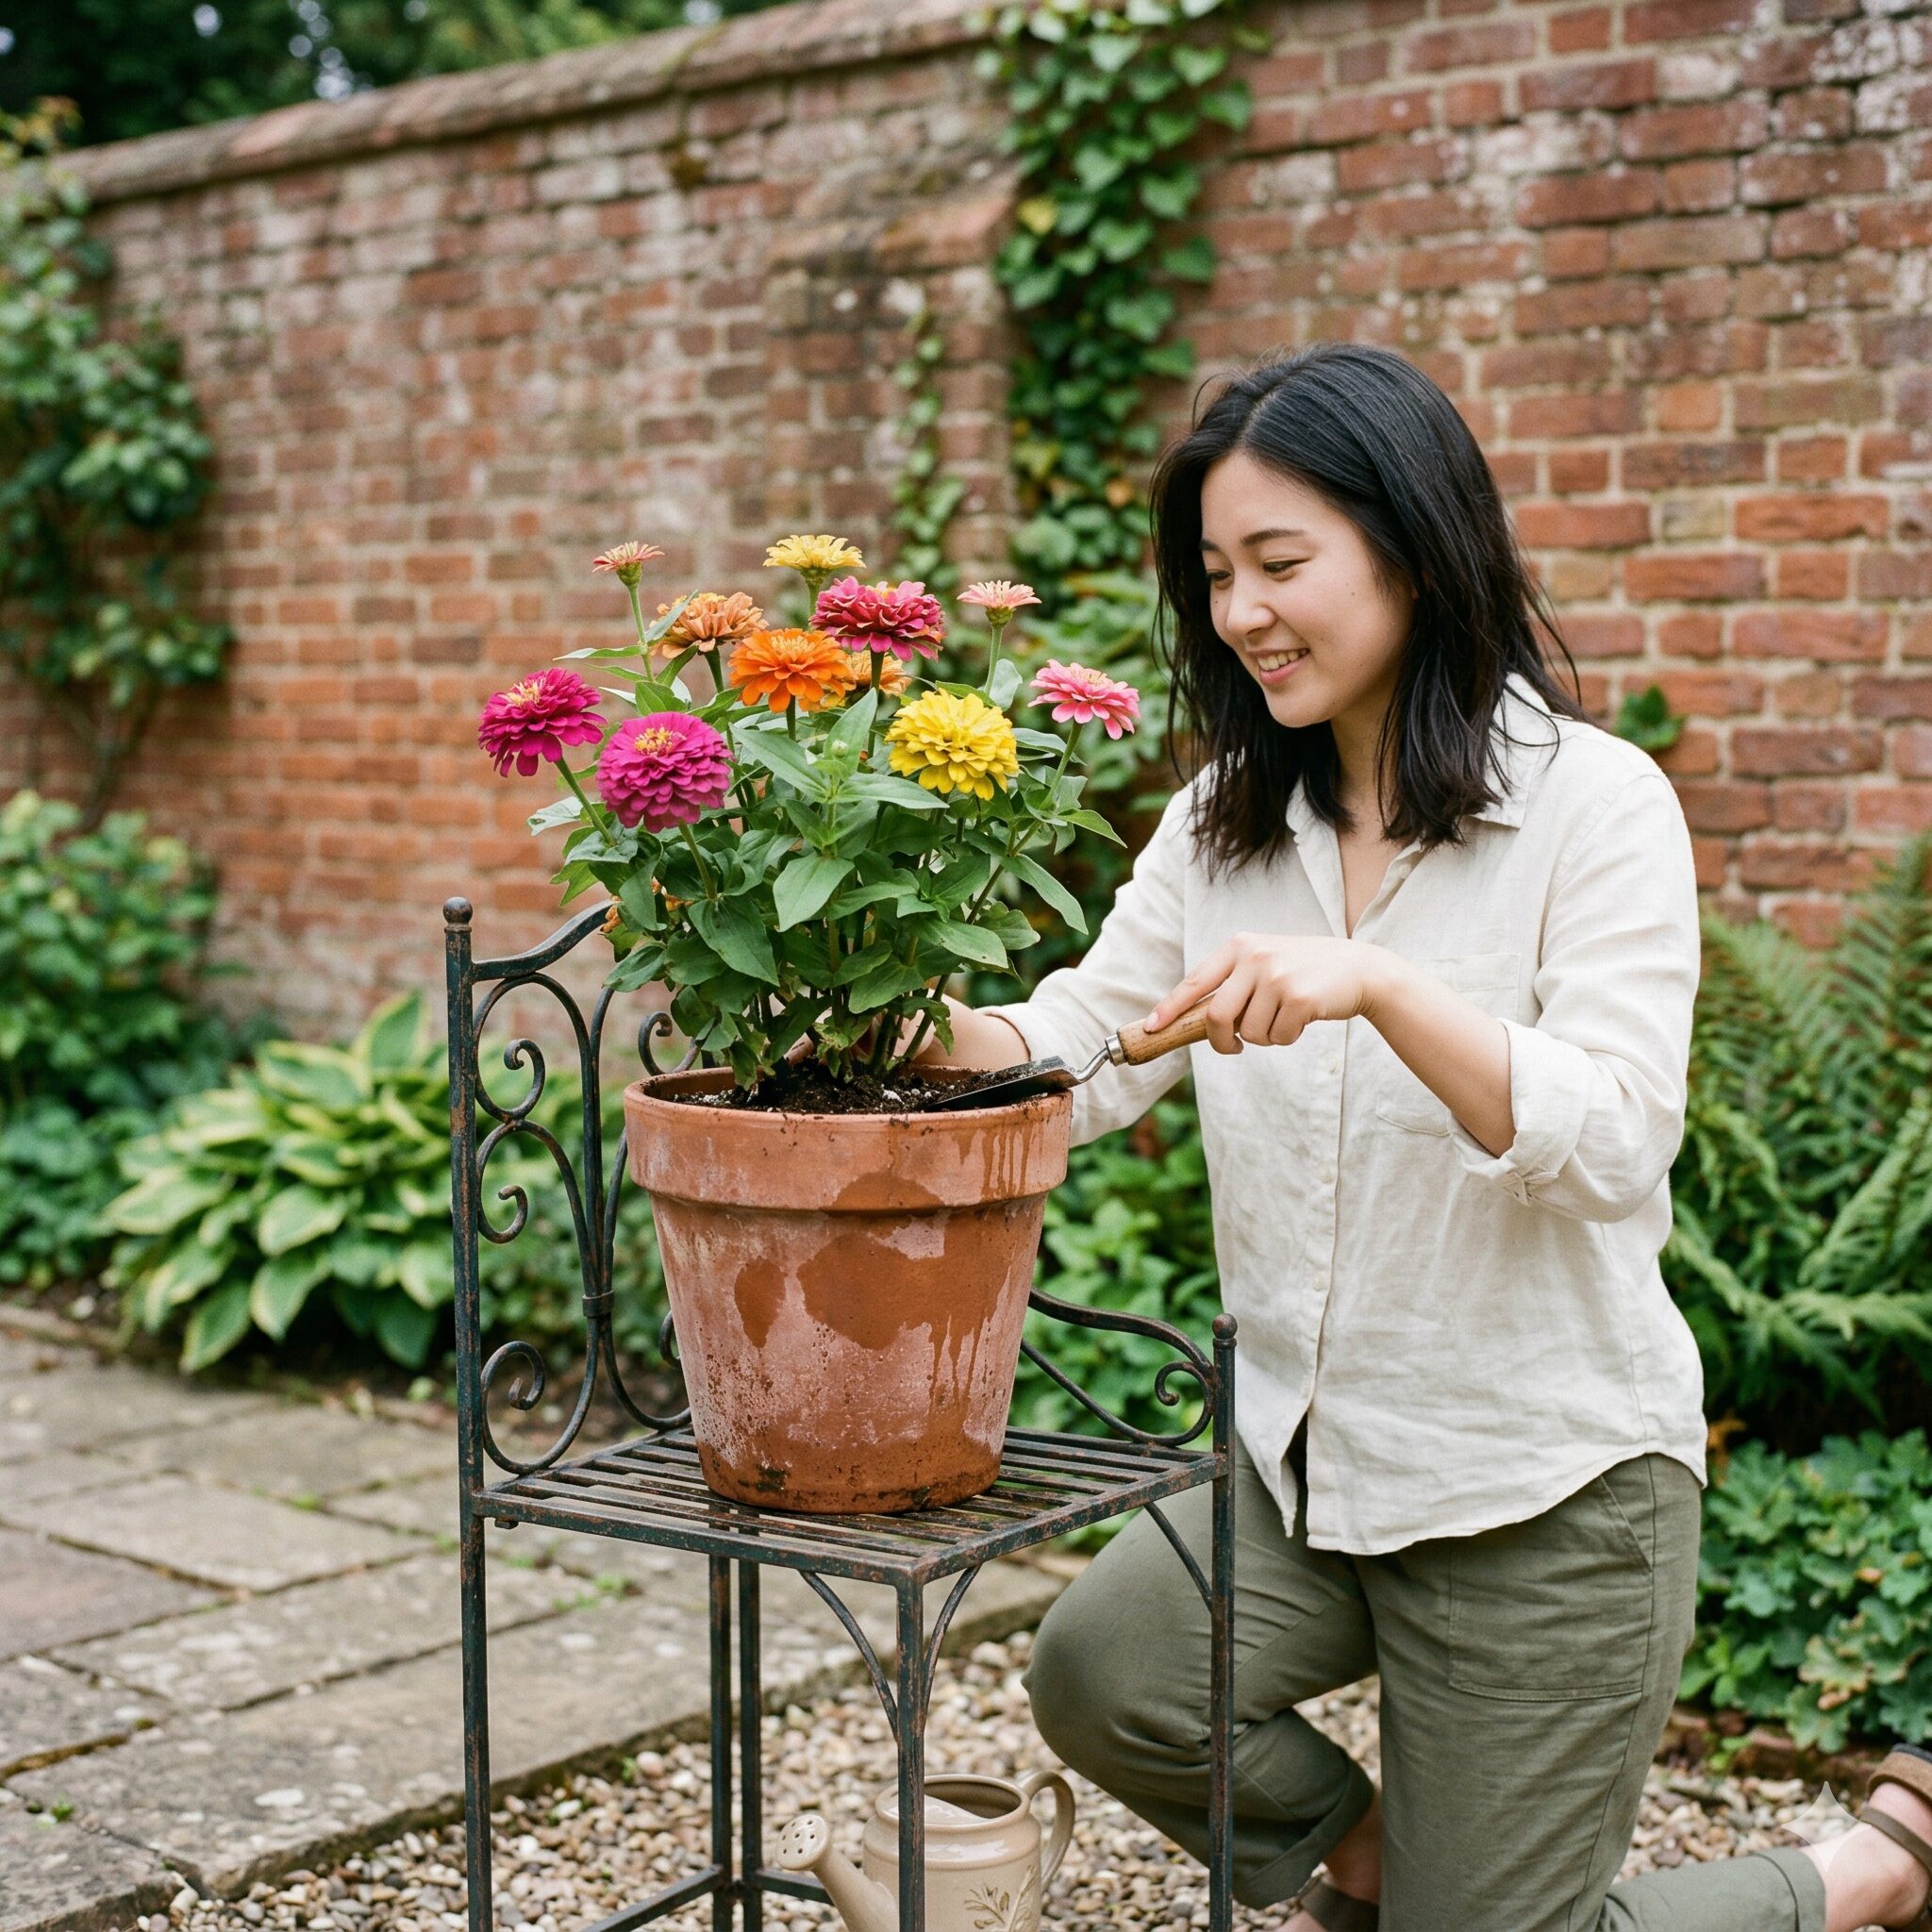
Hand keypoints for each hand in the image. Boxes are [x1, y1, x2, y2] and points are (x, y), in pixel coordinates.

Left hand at [1145, 933, 1396, 1054]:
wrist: (1361, 969)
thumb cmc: (1306, 972)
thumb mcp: (1266, 963)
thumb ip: (1233, 983)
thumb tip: (1192, 1020)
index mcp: (1240, 946)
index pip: (1194, 982)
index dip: (1170, 1008)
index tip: (1151, 1027)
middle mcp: (1255, 957)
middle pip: (1216, 1016)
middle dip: (1222, 1041)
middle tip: (1236, 1048)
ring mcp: (1277, 976)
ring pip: (1249, 1032)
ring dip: (1264, 1038)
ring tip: (1284, 1019)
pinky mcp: (1299, 997)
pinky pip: (1277, 1037)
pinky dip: (1287, 1038)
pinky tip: (1303, 1019)